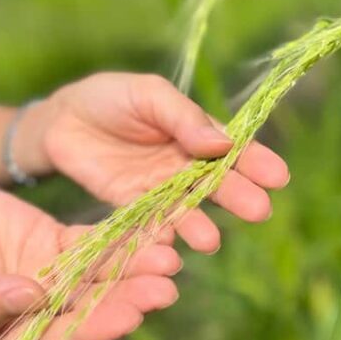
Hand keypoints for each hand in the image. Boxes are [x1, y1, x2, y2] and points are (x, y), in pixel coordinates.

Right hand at [0, 184, 181, 339]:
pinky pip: (94, 244)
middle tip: (166, 287)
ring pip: (99, 278)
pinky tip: (151, 231)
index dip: (94, 328)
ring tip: (169, 259)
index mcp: (5, 338)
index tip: (131, 313)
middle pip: (89, 310)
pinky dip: (121, 239)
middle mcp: (36, 315)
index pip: (57, 339)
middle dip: (128, 300)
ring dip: (134, 270)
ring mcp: (51, 279)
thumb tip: (30, 300)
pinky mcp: (58, 247)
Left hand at [39, 73, 289, 252]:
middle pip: (215, 183)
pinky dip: (160, 233)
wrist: (62, 119)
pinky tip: (170, 244)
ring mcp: (159, 188)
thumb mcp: (148, 95)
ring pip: (185, 208)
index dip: (256, 162)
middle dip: (237, 196)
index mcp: (196, 132)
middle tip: (259, 211)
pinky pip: (149, 221)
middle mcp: (184, 165)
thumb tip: (224, 143)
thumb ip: (182, 118)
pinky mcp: (131, 206)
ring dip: (199, 224)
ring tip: (210, 240)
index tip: (278, 176)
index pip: (232, 149)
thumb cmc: (110, 97)